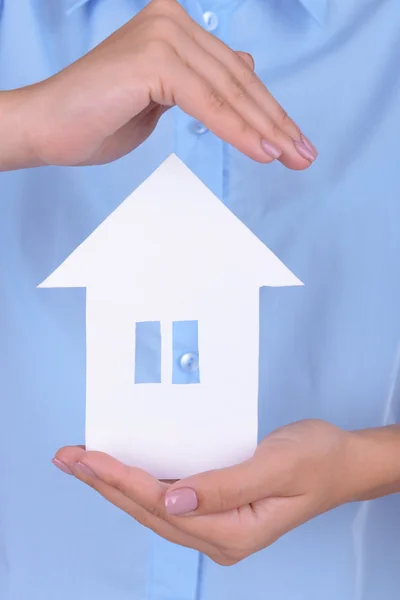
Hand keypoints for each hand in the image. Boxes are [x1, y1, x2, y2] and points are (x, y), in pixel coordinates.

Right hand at [14, 0, 315, 169]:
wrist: (47, 127)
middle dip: (276, 122)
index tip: (292, 141)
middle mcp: (172, 22)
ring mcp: (163, 36)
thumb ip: (201, 83)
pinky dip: (238, 130)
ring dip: (266, 129)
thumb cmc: (96, 118)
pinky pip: (208, 103)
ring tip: (291, 157)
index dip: (268, 111)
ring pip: (230, 92)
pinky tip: (263, 151)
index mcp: (175, 27)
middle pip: (239, 81)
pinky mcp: (154, 60)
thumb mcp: (162, 98)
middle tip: (304, 154)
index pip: (234, 74)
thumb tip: (241, 69)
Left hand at [54, 420, 399, 564]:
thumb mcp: (277, 467)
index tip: (88, 459)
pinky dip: (140, 483)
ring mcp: (217, 526)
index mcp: (233, 531)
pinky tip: (122, 471)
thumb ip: (226, 487)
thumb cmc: (316, 459)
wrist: (342, 462)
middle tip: (68, 459)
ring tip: (83, 464)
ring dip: (116, 485)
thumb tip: (171, 502)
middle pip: (148, 511)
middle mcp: (219, 536)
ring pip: (153, 508)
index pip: (162, 505)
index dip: (121, 481)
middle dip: (105, 484)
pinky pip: (169, 499)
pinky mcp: (217, 511)